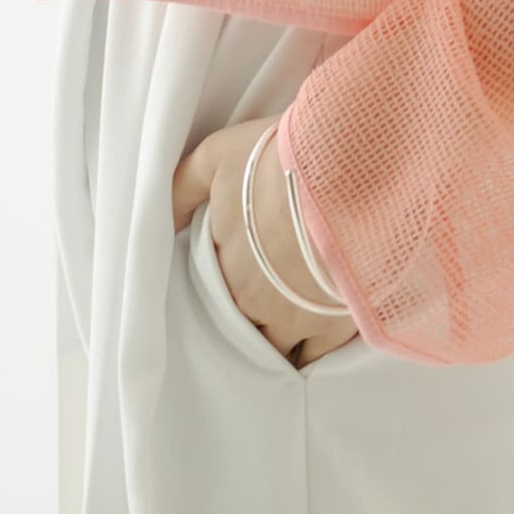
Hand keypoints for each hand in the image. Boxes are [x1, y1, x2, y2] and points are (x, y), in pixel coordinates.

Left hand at [172, 116, 360, 367]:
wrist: (347, 172)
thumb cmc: (280, 158)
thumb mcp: (220, 155)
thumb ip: (184, 186)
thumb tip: (167, 221)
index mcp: (224, 262)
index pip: (213, 290)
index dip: (226, 284)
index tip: (238, 277)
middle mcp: (250, 299)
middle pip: (242, 320)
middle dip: (250, 314)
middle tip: (264, 300)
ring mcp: (292, 319)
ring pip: (274, 345)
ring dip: (278, 336)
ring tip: (290, 324)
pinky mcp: (331, 327)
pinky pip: (313, 358)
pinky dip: (312, 353)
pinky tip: (316, 340)